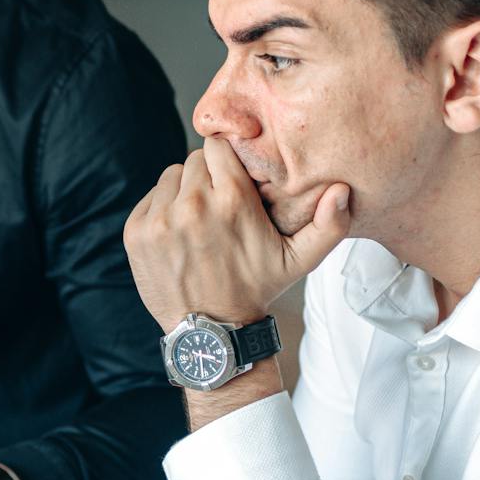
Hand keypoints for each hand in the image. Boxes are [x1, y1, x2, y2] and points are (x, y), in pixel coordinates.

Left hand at [123, 138, 351, 333]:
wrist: (210, 332)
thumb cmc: (255, 291)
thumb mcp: (299, 261)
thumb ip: (329, 225)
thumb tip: (343, 190)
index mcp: (232, 199)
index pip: (219, 147)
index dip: (227, 161)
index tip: (232, 180)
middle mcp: (193, 204)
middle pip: (194, 160)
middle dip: (206, 177)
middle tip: (217, 207)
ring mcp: (160, 218)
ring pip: (170, 177)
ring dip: (182, 192)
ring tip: (198, 222)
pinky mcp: (136, 232)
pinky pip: (149, 199)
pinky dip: (160, 210)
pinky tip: (177, 235)